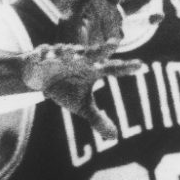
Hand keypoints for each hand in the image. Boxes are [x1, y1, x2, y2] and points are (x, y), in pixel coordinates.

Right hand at [22, 43, 143, 138]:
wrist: (38, 76)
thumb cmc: (65, 88)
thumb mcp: (81, 106)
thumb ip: (98, 118)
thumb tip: (115, 137)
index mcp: (92, 69)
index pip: (112, 68)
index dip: (125, 67)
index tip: (141, 65)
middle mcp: (79, 59)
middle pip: (93, 53)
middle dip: (102, 49)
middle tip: (114, 43)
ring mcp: (61, 56)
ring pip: (67, 51)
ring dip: (70, 52)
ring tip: (75, 53)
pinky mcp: (42, 55)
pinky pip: (44, 54)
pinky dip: (45, 55)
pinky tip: (45, 57)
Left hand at [58, 0, 175, 44]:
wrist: (67, 62)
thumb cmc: (66, 40)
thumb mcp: (70, 20)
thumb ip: (82, 3)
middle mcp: (105, 3)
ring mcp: (114, 17)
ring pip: (137, 1)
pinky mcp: (119, 32)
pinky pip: (137, 24)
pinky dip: (148, 20)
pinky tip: (160, 17)